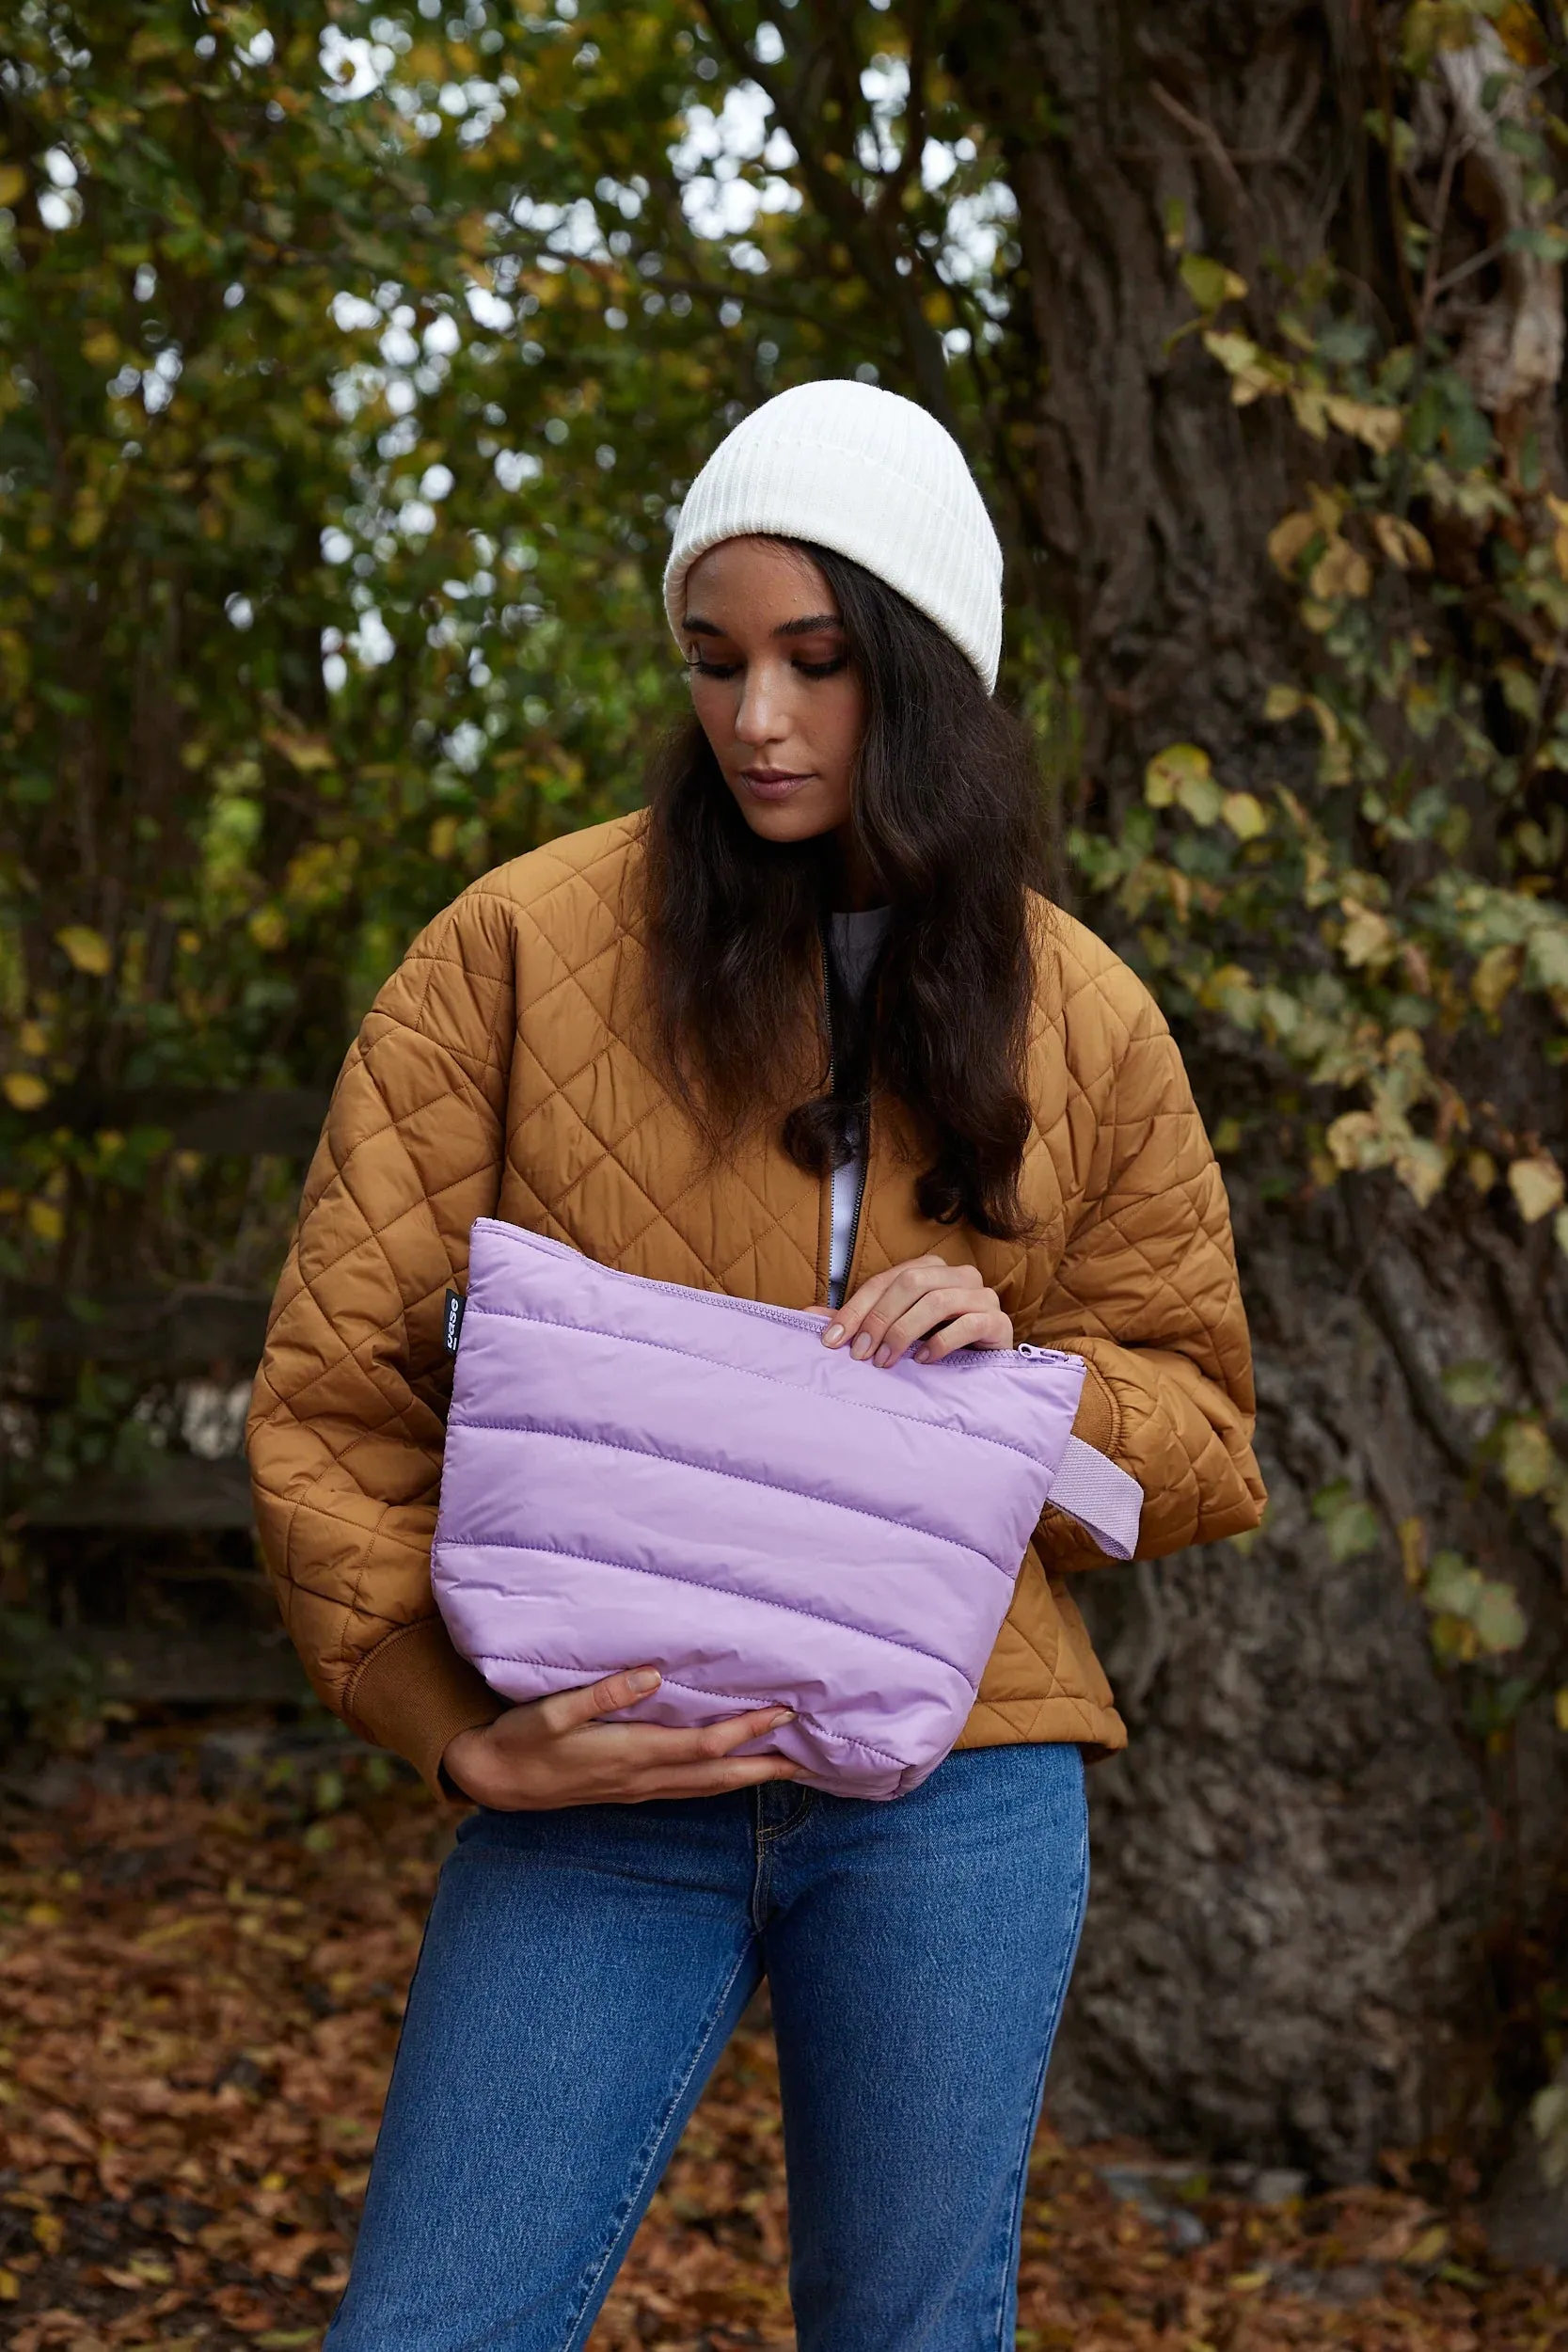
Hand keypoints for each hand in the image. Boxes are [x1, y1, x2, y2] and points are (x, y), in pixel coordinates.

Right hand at [440, 1668, 799, 1809]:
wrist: (496, 1781)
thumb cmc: (522, 1739)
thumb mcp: (554, 1711)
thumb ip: (603, 1692)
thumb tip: (652, 1673)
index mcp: (631, 1754)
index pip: (705, 1746)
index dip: (749, 1731)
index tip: (785, 1713)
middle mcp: (643, 1778)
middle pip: (718, 1776)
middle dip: (766, 1765)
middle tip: (813, 1758)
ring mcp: (639, 1789)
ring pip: (707, 1788)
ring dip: (749, 1778)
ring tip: (787, 1768)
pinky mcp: (631, 1790)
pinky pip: (689, 1788)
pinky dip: (720, 1781)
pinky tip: (732, 1774)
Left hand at [820, 1253, 1011, 1368]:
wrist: (986, 1364)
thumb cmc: (936, 1342)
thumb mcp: (894, 1329)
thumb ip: (856, 1321)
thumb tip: (805, 1315)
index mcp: (930, 1268)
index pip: (885, 1280)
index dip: (856, 1308)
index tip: (833, 1340)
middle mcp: (958, 1274)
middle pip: (910, 1284)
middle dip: (879, 1320)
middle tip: (860, 1354)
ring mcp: (982, 1295)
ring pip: (938, 1301)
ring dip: (904, 1332)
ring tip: (885, 1361)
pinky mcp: (998, 1321)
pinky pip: (969, 1323)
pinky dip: (941, 1342)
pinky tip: (923, 1360)